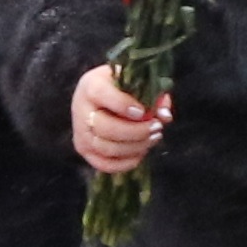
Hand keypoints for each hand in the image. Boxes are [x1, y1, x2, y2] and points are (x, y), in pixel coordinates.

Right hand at [67, 62, 167, 177]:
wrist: (100, 96)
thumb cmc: (122, 87)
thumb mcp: (136, 81)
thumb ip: (153, 95)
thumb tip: (165, 116)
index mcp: (91, 85)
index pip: (101, 95)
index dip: (123, 105)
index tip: (143, 112)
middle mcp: (80, 109)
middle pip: (105, 128)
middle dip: (136, 132)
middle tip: (157, 127)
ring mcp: (80, 133)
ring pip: (107, 148)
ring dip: (135, 147)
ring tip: (154, 138)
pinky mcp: (84, 150)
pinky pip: (104, 164)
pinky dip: (126, 162)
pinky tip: (141, 152)